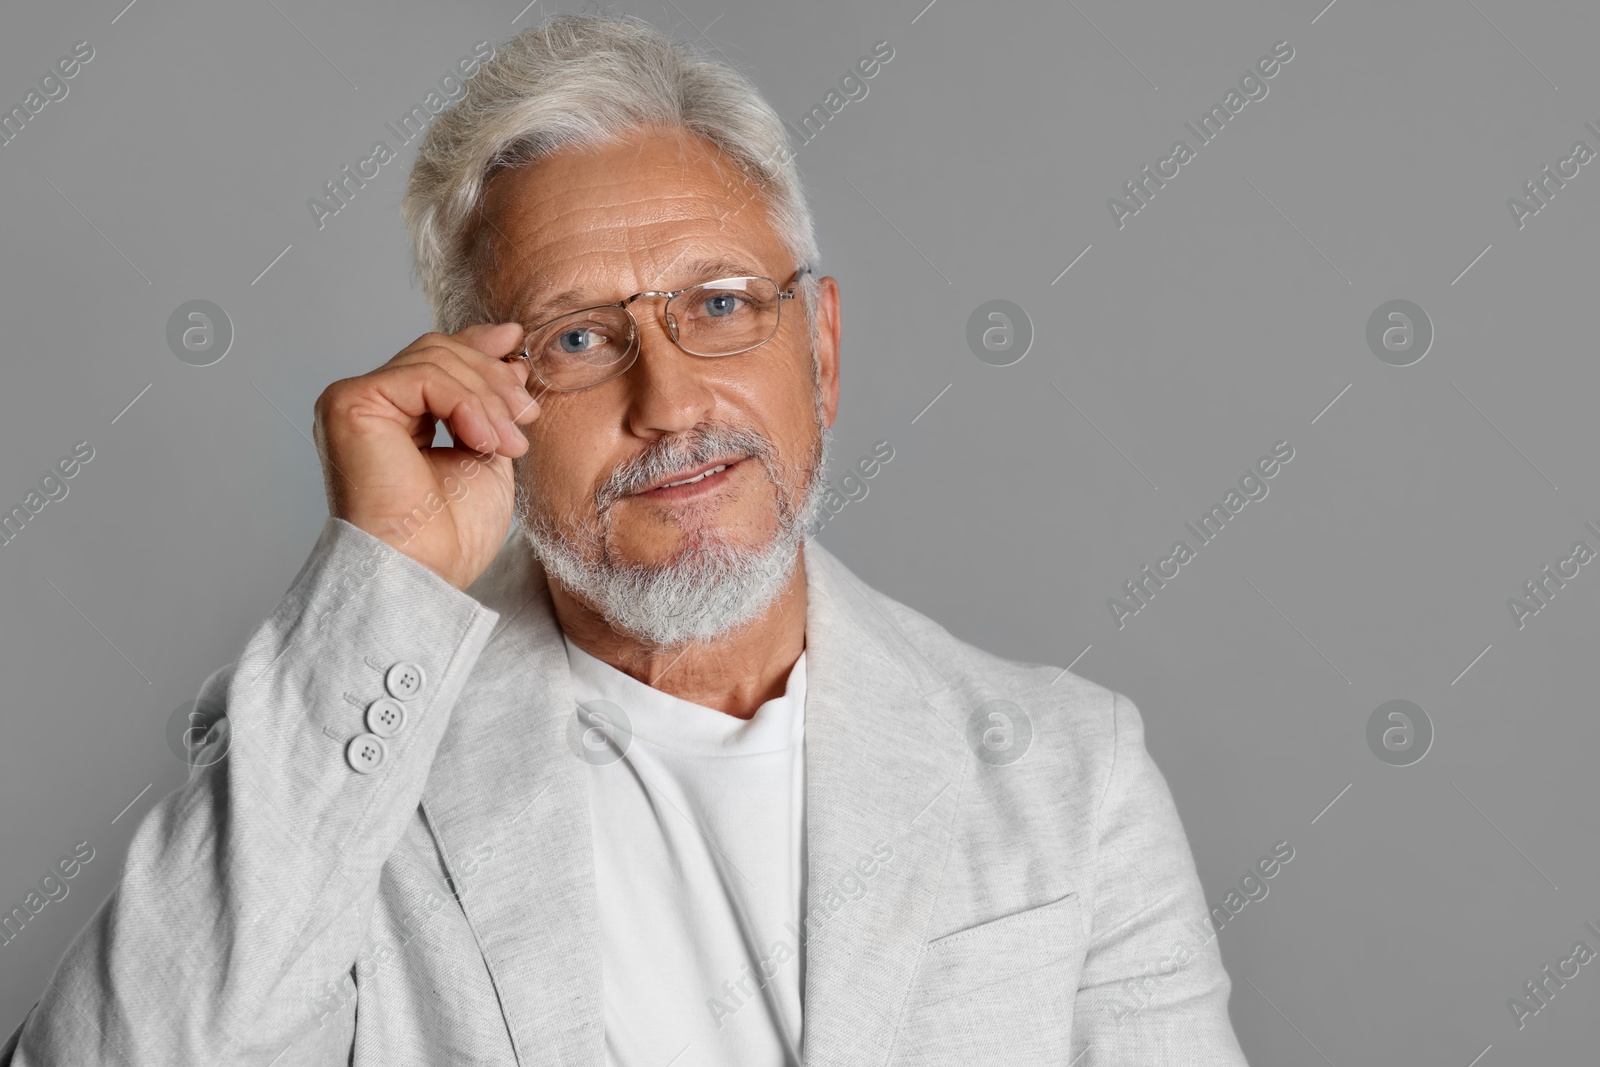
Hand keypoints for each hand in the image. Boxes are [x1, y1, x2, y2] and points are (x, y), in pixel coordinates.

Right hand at [312, 323, 539, 590]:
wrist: (424, 570)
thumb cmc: (450, 534)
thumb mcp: (486, 451)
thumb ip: (489, 404)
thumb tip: (509, 352)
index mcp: (395, 418)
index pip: (435, 360)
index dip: (478, 346)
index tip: (518, 343)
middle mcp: (370, 406)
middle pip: (438, 352)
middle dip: (493, 378)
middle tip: (527, 416)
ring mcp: (355, 402)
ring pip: (436, 359)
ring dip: (488, 398)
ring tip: (508, 443)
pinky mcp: (351, 404)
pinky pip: (423, 376)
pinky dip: (465, 403)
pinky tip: (482, 440)